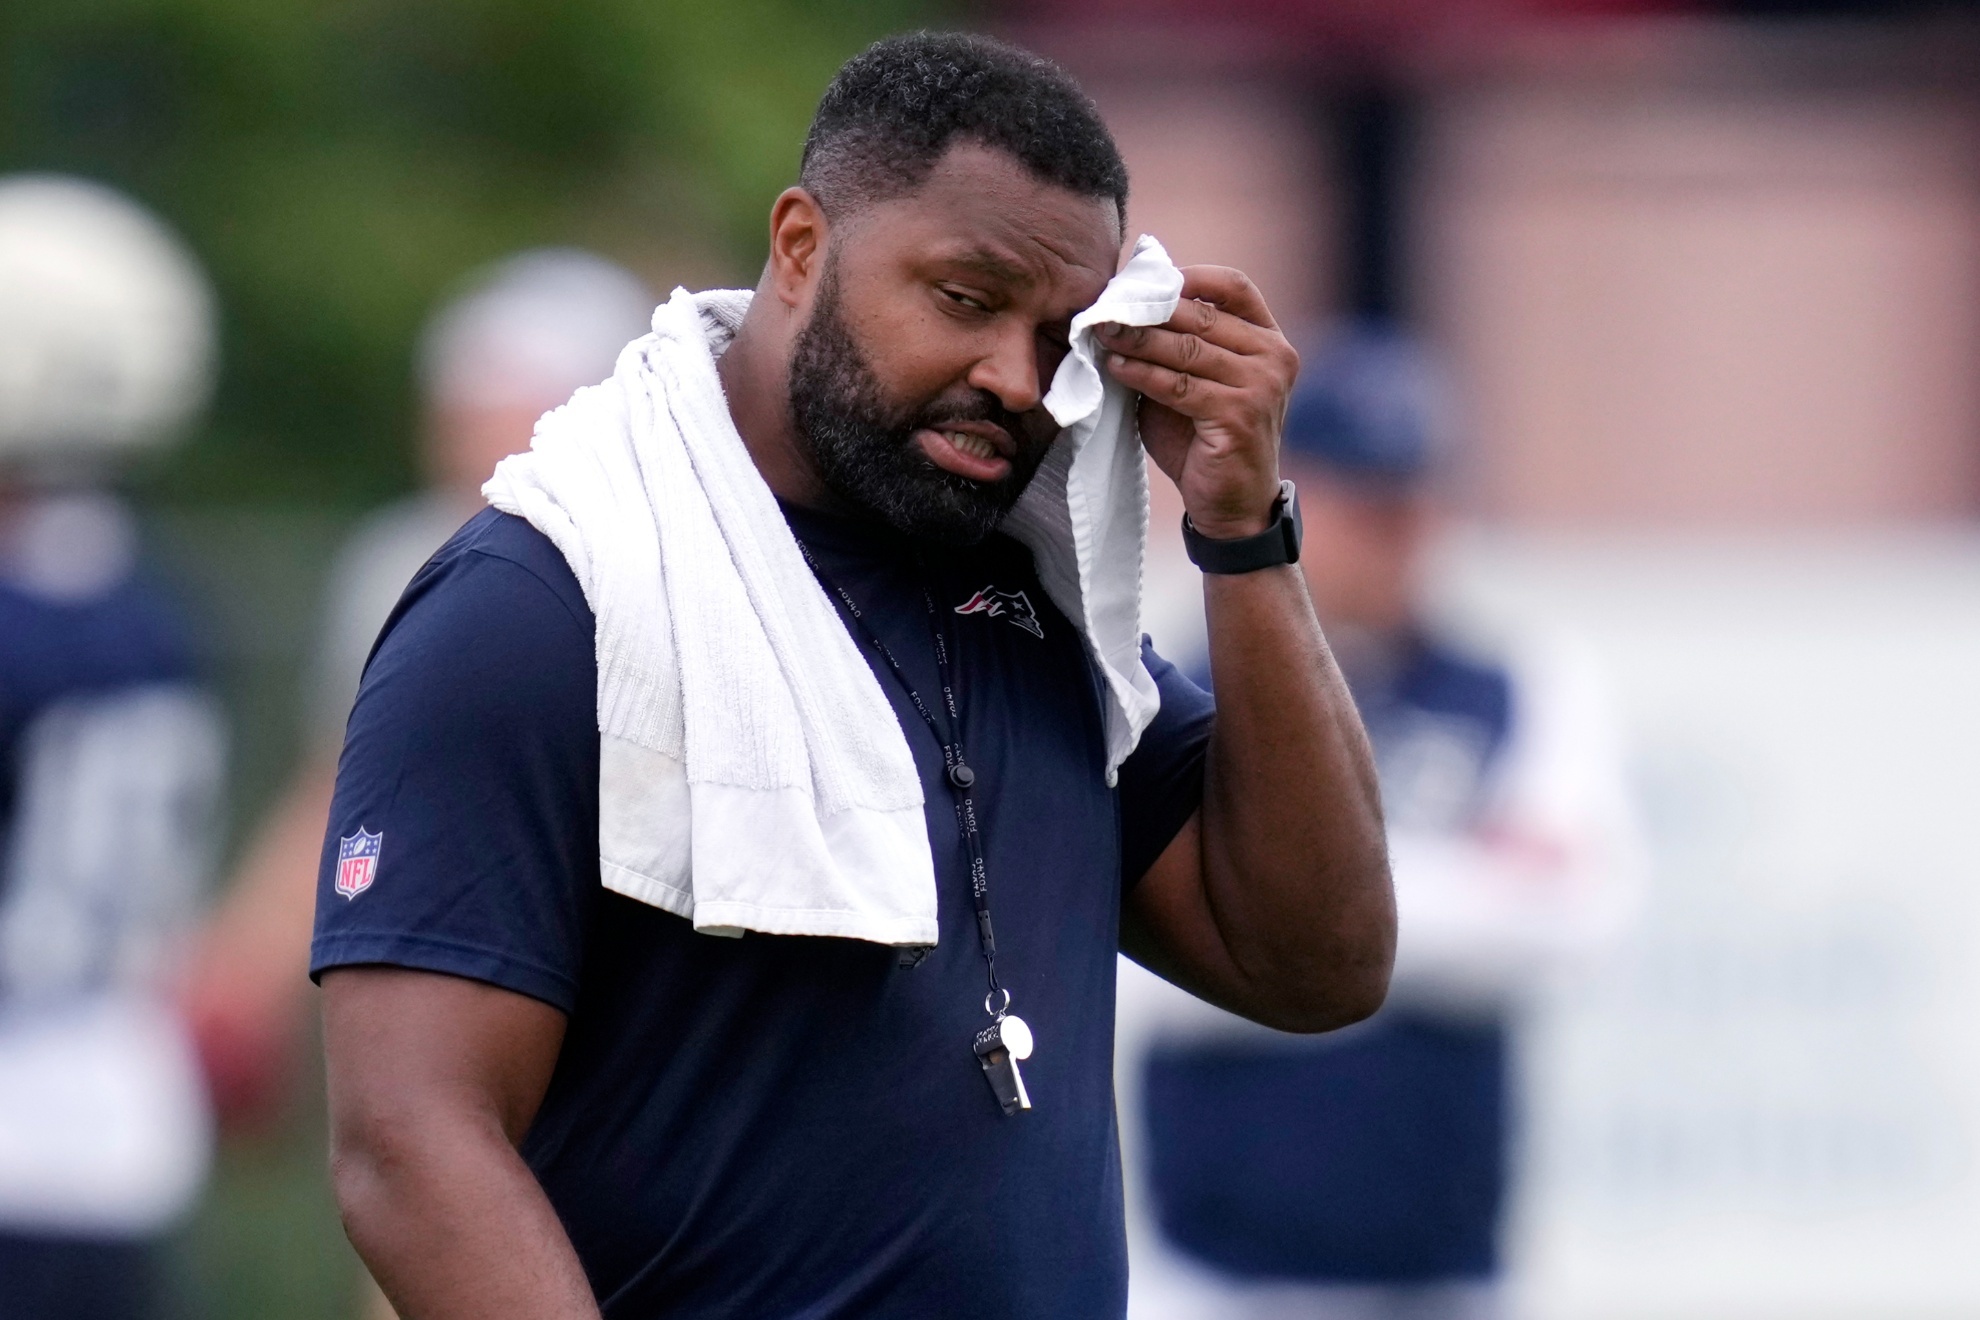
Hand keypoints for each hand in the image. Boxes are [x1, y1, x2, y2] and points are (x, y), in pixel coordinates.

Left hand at [1098, 266, 1298, 538]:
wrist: (1232, 505)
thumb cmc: (1206, 439)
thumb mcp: (1194, 381)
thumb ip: (1175, 346)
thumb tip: (1124, 308)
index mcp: (1269, 340)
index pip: (1234, 286)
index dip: (1188, 277)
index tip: (1142, 283)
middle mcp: (1274, 357)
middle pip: (1202, 315)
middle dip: (1148, 310)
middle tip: (1104, 308)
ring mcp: (1261, 386)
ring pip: (1188, 349)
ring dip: (1139, 339)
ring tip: (1102, 333)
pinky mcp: (1239, 415)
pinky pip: (1180, 385)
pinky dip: (1143, 374)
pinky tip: (1116, 367)